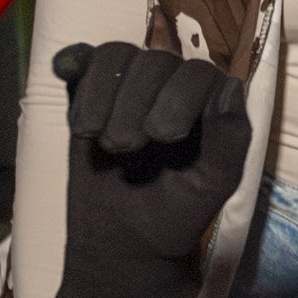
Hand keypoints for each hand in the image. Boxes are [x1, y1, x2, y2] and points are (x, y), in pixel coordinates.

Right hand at [53, 43, 251, 297]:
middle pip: (155, 61)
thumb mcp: (215, 182)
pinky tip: (67, 73)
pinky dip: (73, 60)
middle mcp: (174, 85)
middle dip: (134, 104)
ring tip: (97, 136)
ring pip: (116, 55)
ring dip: (101, 93)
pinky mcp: (92, 95)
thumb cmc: (177, 211)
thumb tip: (230, 89)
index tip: (164, 138)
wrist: (126, 241)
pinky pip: (82, 60)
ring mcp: (131, 86)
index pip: (199, 72)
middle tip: (125, 148)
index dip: (179, 98)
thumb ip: (230, 137)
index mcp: (211, 102)